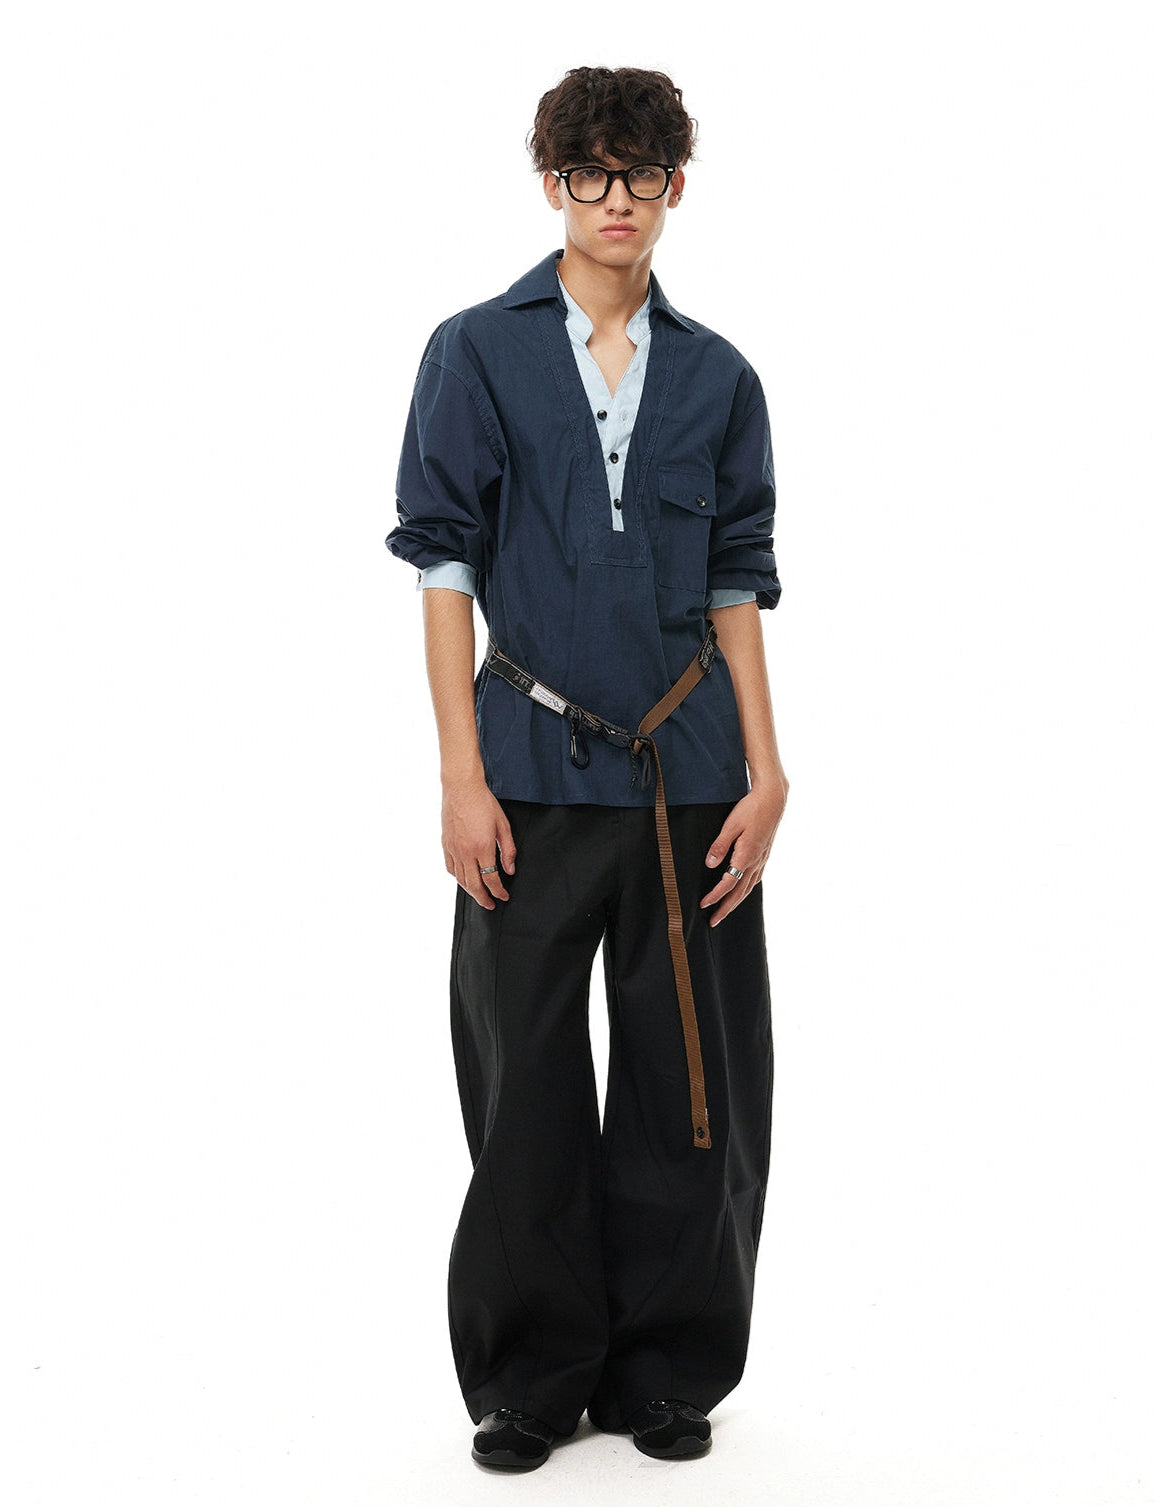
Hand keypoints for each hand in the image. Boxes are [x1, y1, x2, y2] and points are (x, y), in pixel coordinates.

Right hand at [441, 777, 515, 909]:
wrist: (462, 788)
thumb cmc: (484, 803)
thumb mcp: (503, 825)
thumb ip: (508, 850)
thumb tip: (510, 870)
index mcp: (482, 847)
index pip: (491, 879)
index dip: (499, 891)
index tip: (504, 896)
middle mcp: (466, 852)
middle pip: (474, 885)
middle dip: (484, 899)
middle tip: (491, 905)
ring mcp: (453, 849)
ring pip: (461, 879)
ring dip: (471, 891)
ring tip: (479, 895)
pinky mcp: (446, 844)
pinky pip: (451, 868)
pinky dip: (458, 878)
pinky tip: (464, 879)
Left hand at [699, 774, 787, 925]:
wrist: (773, 799)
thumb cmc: (751, 809)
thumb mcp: (731, 825)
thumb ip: (720, 845)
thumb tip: (710, 864)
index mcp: (747, 856)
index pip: (729, 883)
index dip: (715, 896)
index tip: (703, 904)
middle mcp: (756, 862)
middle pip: (740, 893)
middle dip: (726, 908)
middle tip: (713, 921)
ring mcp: (762, 859)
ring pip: (748, 888)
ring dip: (736, 902)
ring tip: (725, 912)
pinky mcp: (764, 855)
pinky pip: (754, 879)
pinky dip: (746, 890)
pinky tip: (742, 892)